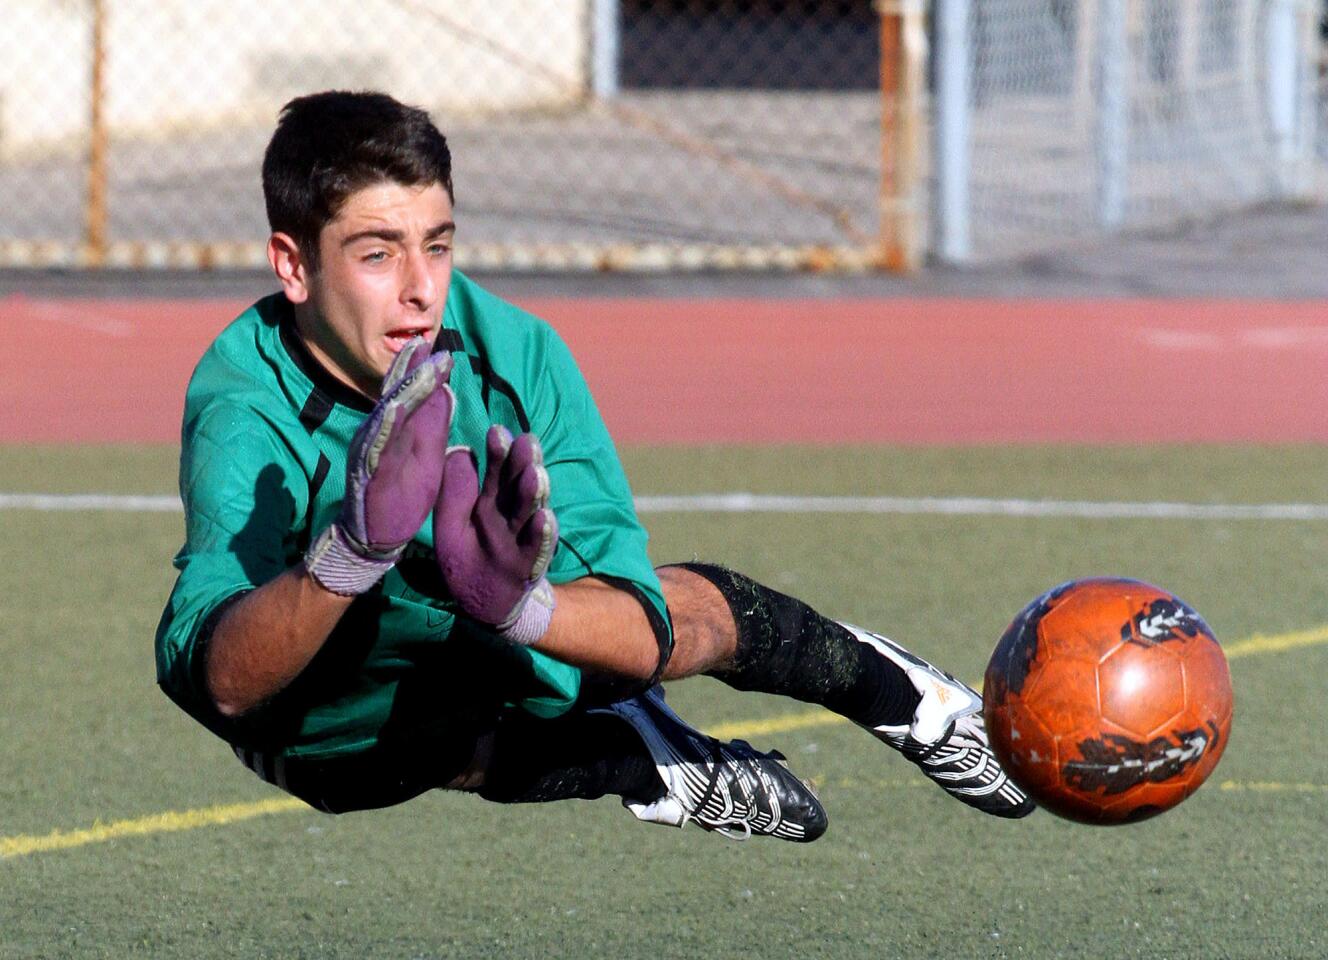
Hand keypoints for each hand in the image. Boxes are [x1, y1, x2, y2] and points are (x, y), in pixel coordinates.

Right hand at [305, 337, 453, 594]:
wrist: (378, 536)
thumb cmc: (402, 495)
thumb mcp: (427, 455)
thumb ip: (433, 424)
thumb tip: (445, 390)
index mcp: (397, 430)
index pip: (409, 393)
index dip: (421, 369)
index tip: (440, 347)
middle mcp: (380, 434)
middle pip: (396, 395)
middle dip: (411, 369)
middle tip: (426, 343)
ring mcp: (371, 451)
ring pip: (387, 415)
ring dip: (402, 390)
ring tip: (416, 367)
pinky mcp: (367, 472)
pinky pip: (376, 447)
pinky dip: (384, 427)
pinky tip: (393, 409)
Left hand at [433, 425, 558, 644]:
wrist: (481, 604)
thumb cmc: (466, 560)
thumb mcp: (450, 526)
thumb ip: (454, 494)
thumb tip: (458, 451)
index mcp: (490, 503)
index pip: (496, 473)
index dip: (498, 453)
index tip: (498, 431)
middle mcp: (510, 517)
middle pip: (518, 487)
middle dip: (523, 465)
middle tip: (527, 442)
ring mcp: (523, 539)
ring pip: (530, 512)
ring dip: (534, 494)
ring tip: (535, 474)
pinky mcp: (530, 565)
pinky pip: (537, 549)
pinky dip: (541, 535)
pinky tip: (544, 518)